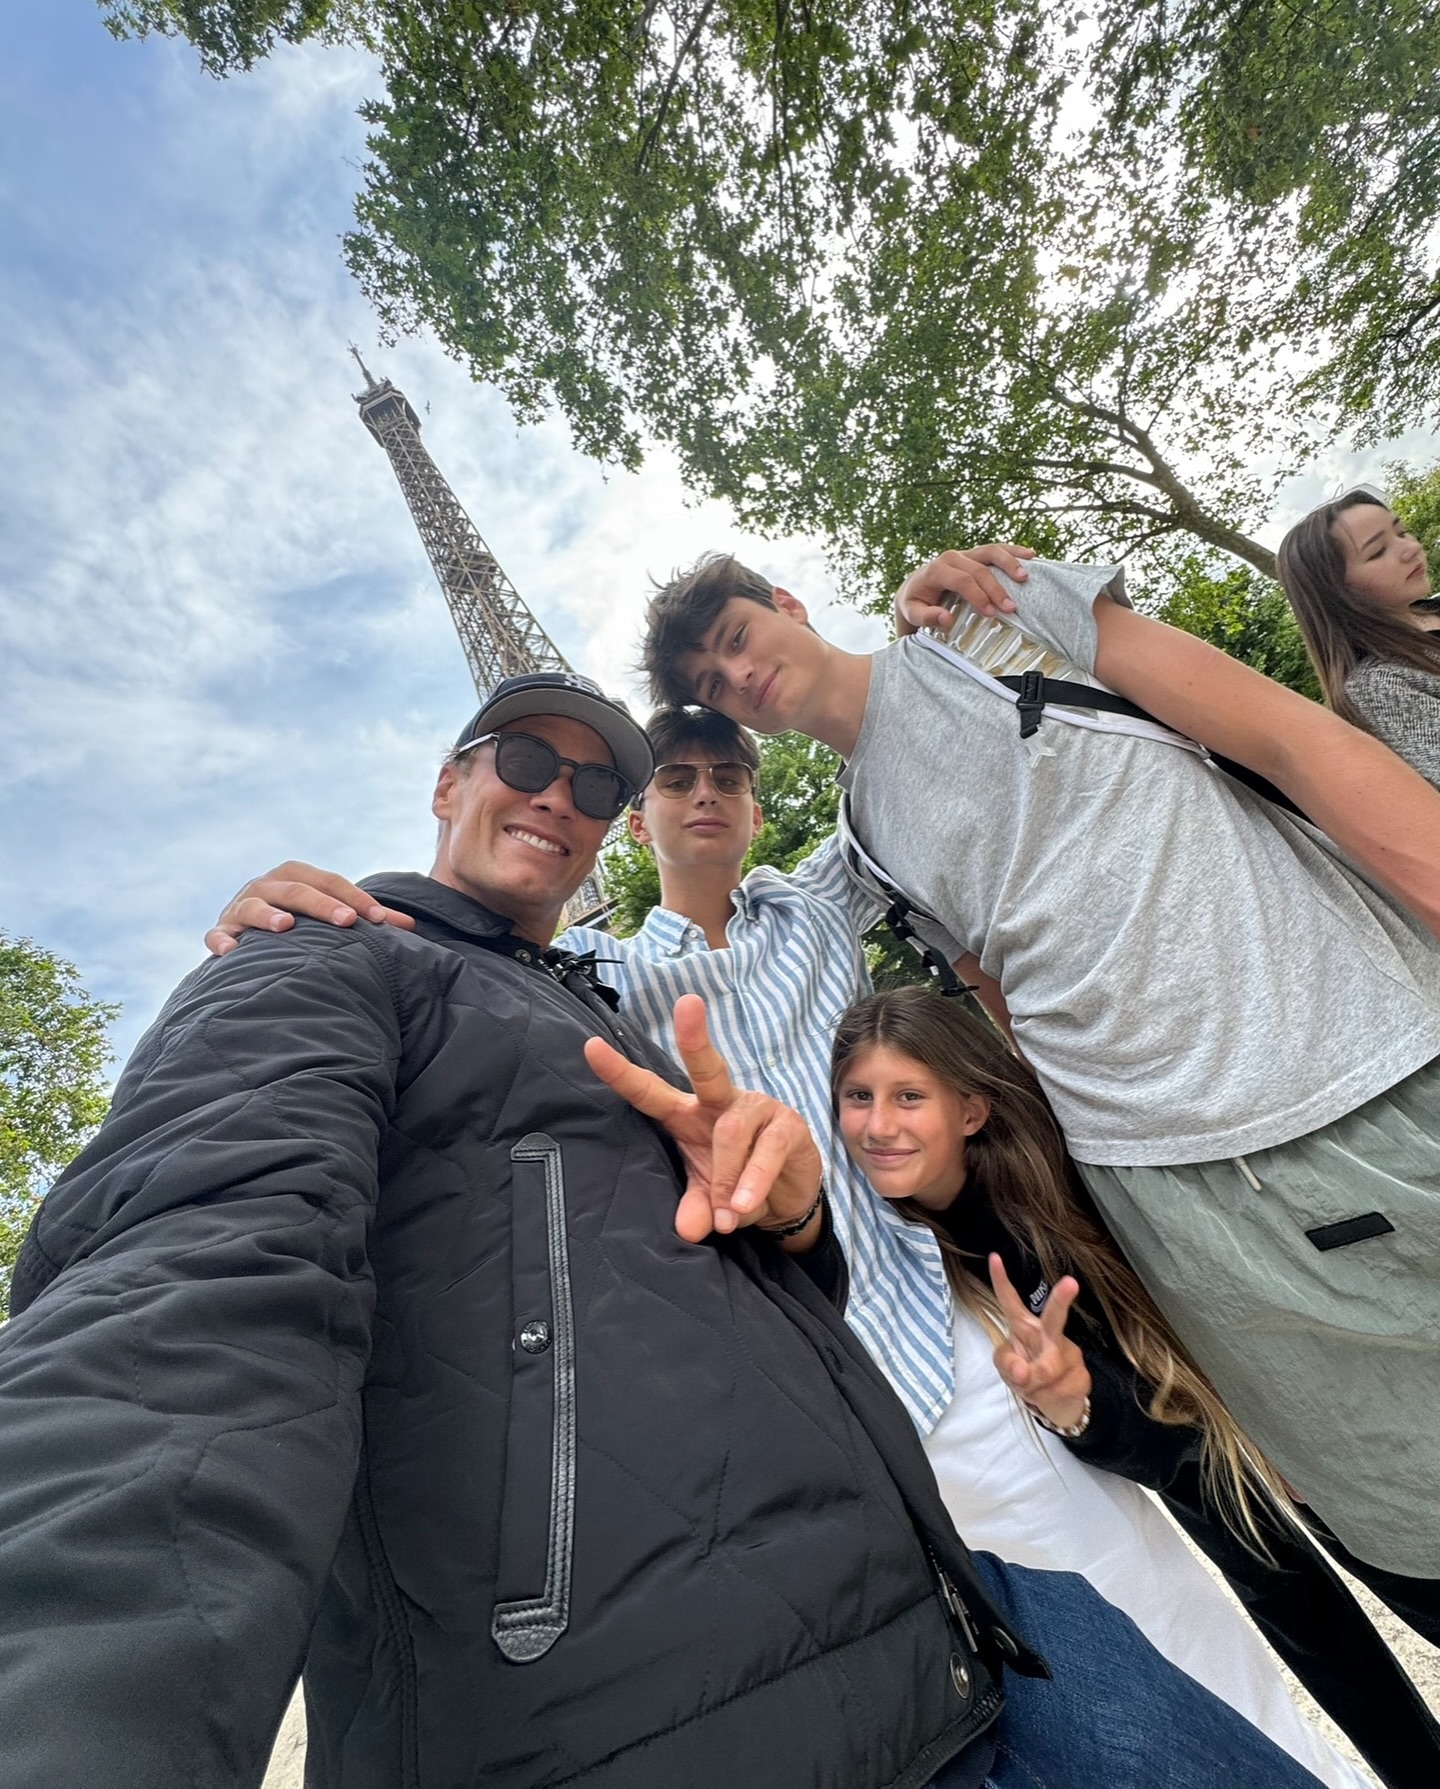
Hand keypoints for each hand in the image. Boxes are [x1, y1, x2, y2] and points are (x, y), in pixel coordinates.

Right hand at [204, 861, 415, 956]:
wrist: (247, 934)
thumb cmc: (300, 923)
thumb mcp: (328, 915)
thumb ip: (365, 917)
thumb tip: (411, 927)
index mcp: (296, 877)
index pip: (330, 882)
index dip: (357, 898)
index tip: (383, 920)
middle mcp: (267, 886)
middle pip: (296, 890)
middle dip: (322, 904)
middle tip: (347, 921)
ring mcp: (240, 907)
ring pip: (254, 906)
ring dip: (268, 915)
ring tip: (285, 927)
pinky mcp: (221, 931)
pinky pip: (217, 935)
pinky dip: (222, 940)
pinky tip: (232, 951)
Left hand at [583, 993, 823, 1246]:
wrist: (787, 1198)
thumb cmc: (734, 1186)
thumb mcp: (707, 1201)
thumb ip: (695, 1209)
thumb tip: (689, 1230)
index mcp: (688, 1115)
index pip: (650, 1092)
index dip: (621, 1072)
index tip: (591, 1047)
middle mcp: (720, 1102)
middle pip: (706, 1069)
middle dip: (694, 1038)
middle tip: (687, 1004)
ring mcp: (757, 1109)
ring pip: (732, 1131)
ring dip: (726, 1177)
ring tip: (728, 1216)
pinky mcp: (788, 1126)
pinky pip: (767, 1151)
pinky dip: (752, 1182)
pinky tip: (744, 1208)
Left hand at [894, 544, 1036, 634]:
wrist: (914, 587)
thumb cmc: (914, 603)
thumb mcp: (913, 613)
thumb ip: (926, 617)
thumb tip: (946, 618)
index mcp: (935, 570)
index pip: (961, 580)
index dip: (977, 596)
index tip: (990, 613)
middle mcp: (951, 557)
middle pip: (979, 569)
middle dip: (996, 588)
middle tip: (1011, 607)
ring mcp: (965, 553)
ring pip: (990, 551)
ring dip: (1010, 563)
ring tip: (1025, 577)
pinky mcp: (975, 554)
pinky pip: (996, 549)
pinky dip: (1013, 551)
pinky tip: (1030, 555)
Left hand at [988, 1253, 1090, 1430]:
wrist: (1057, 1403)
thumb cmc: (1026, 1374)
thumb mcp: (1006, 1369)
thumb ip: (1006, 1365)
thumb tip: (1021, 1370)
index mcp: (1024, 1326)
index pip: (1010, 1300)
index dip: (1001, 1280)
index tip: (994, 1257)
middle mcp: (1049, 1333)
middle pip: (1054, 1316)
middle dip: (1062, 1300)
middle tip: (1070, 1282)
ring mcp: (1068, 1353)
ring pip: (1047, 1369)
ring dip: (1034, 1385)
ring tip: (1036, 1386)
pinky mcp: (1082, 1374)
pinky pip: (1057, 1390)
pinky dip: (1047, 1398)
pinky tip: (1052, 1392)